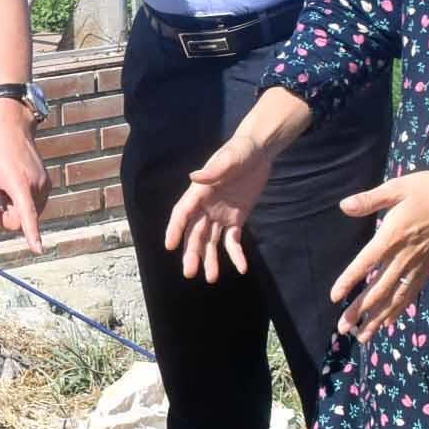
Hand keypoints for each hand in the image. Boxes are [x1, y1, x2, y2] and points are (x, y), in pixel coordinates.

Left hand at [0, 104, 48, 251]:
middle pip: (20, 221)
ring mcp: (44, 185)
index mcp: (19, 183)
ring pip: (27, 215)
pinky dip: (20, 203)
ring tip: (2, 187)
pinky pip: (32, 206)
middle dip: (5, 218)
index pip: (26, 214)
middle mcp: (36, 186)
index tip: (38, 249)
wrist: (13, 126)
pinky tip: (12, 185)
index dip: (32, 233)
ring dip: (12, 209)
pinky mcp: (47, 185)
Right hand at [165, 130, 279, 280]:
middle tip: (190, 273)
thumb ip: (214, 170)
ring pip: (210, 242)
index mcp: (199, 192)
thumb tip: (195, 177)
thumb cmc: (241, 150)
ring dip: (209, 259)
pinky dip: (236, 255)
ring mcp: (220, 215)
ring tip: (211, 278)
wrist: (260, 151)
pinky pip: (233, 240)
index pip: (183, 213)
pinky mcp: (236, 219)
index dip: (175, 229)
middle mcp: (206, 206)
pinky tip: (241, 268)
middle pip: (195, 233)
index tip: (169, 246)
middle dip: (192, 253)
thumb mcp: (230, 157)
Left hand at [329, 165, 428, 340]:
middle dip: (360, 311)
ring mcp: (418, 263)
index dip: (349, 280)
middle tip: (342, 329)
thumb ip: (370, 200)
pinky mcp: (427, 266)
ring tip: (363, 336)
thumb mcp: (397, 188)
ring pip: (395, 297)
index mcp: (392, 236)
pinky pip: (411, 292)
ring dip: (378, 317)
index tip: (334, 297)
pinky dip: (399, 308)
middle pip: (379, 289)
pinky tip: (389, 321)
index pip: (366, 263)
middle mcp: (404, 255)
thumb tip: (344, 205)